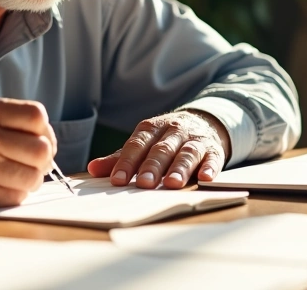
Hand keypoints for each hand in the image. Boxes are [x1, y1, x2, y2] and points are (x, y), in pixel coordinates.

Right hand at [0, 98, 56, 209]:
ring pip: (33, 177)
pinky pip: (16, 197)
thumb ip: (12, 120)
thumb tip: (49, 142)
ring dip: (31, 179)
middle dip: (42, 158)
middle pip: (41, 150)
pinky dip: (15, 194)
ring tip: (16, 175)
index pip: (37, 117)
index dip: (45, 131)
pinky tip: (1, 186)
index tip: (39, 139)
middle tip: (31, 161)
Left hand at [87, 110, 230, 189]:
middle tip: (144, 183)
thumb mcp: (144, 144)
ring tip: (172, 184)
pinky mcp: (214, 149)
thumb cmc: (166, 139)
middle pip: (161, 149)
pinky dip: (210, 167)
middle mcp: (173, 131)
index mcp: (152, 129)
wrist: (203, 122)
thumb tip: (92, 169)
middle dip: (152, 166)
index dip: (127, 162)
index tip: (118, 180)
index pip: (137, 145)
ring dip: (179, 168)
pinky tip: (205, 178)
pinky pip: (213, 157)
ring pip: (186, 152)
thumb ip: (121, 158)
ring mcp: (195, 140)